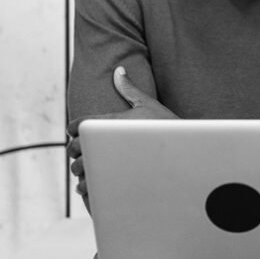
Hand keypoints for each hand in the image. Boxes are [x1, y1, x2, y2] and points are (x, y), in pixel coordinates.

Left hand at [66, 67, 176, 199]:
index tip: (78, 132)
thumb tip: (118, 70)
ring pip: (79, 170)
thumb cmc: (167, 127)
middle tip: (84, 151)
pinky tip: (94, 184)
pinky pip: (90, 188)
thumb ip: (128, 88)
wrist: (185, 153)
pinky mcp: (115, 182)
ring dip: (80, 170)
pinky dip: (87, 188)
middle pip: (74, 148)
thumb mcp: (147, 104)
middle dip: (75, 150)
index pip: (77, 125)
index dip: (73, 128)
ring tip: (89, 170)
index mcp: (111, 122)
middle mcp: (107, 142)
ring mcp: (110, 165)